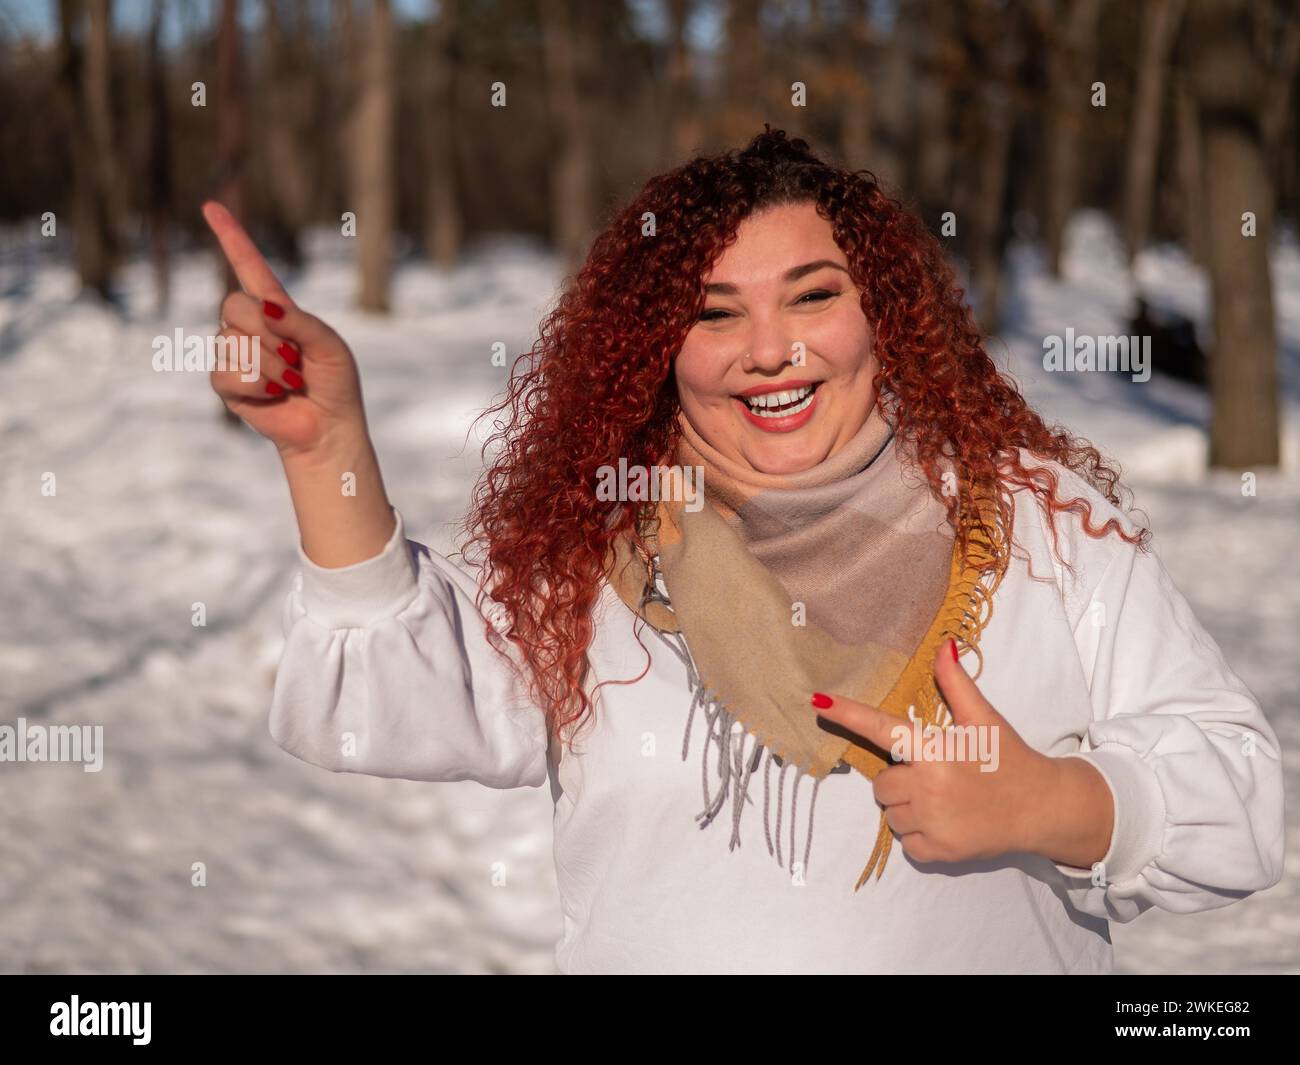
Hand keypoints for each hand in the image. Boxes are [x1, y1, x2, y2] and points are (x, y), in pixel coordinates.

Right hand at [202, 200, 366, 459]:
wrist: (328, 427)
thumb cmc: (335, 382)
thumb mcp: (330, 346)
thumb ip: (301, 322)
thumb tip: (265, 309)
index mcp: (277, 308)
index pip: (249, 265)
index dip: (231, 236)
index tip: (211, 205)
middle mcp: (251, 325)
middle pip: (232, 304)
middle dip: (267, 332)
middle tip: (295, 358)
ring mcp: (234, 352)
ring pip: (233, 342)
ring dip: (269, 365)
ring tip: (291, 380)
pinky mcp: (226, 383)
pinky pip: (227, 373)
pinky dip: (257, 385)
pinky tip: (275, 395)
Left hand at [812, 639, 1113, 866]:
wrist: (1042, 808)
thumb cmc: (1009, 759)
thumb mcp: (984, 719)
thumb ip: (956, 685)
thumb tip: (943, 645)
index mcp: (936, 750)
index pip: (882, 728)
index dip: (848, 714)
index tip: (816, 700)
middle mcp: (929, 786)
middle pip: (881, 783)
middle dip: (900, 779)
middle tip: (934, 776)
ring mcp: (933, 822)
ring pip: (890, 814)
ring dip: (907, 808)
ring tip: (944, 800)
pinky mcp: (939, 851)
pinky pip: (905, 842)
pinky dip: (919, 835)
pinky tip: (946, 823)